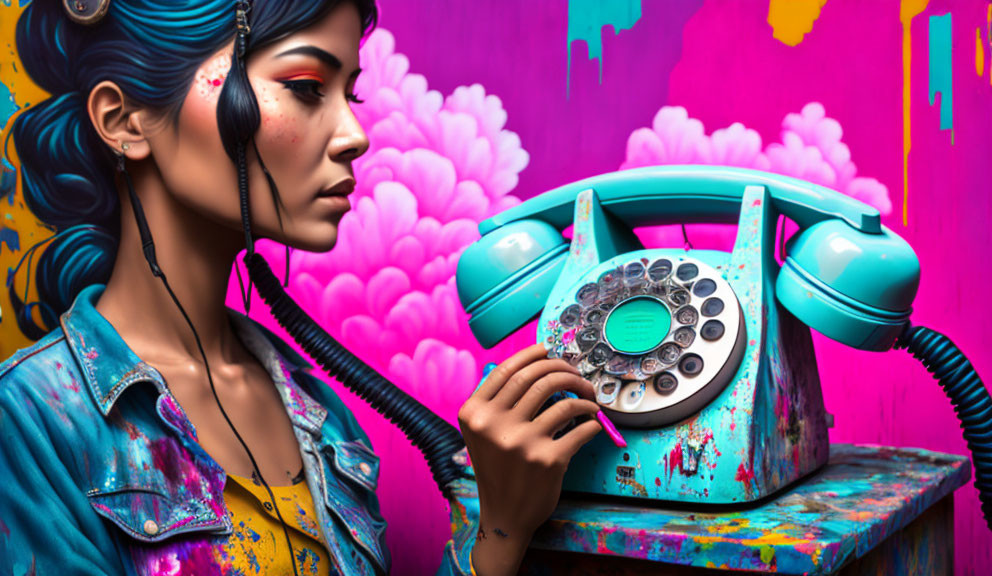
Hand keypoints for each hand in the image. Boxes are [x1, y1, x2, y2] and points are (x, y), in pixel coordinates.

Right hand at [458, 343, 602, 575]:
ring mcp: (521, 442)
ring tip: (588, 399)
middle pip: (536, 378)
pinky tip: (592, 423)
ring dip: (582, 393)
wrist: (504, 516)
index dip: (532, 355)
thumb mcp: (482, 433)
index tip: (549, 351)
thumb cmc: (498, 469)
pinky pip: (580, 428)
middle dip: (563, 370)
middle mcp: (493, 425)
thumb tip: (533, 365)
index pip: (507, 370)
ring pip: (562, 399)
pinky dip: (592, 421)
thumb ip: (497, 402)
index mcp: (474, 414)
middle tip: (575, 376)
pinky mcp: (547, 459)